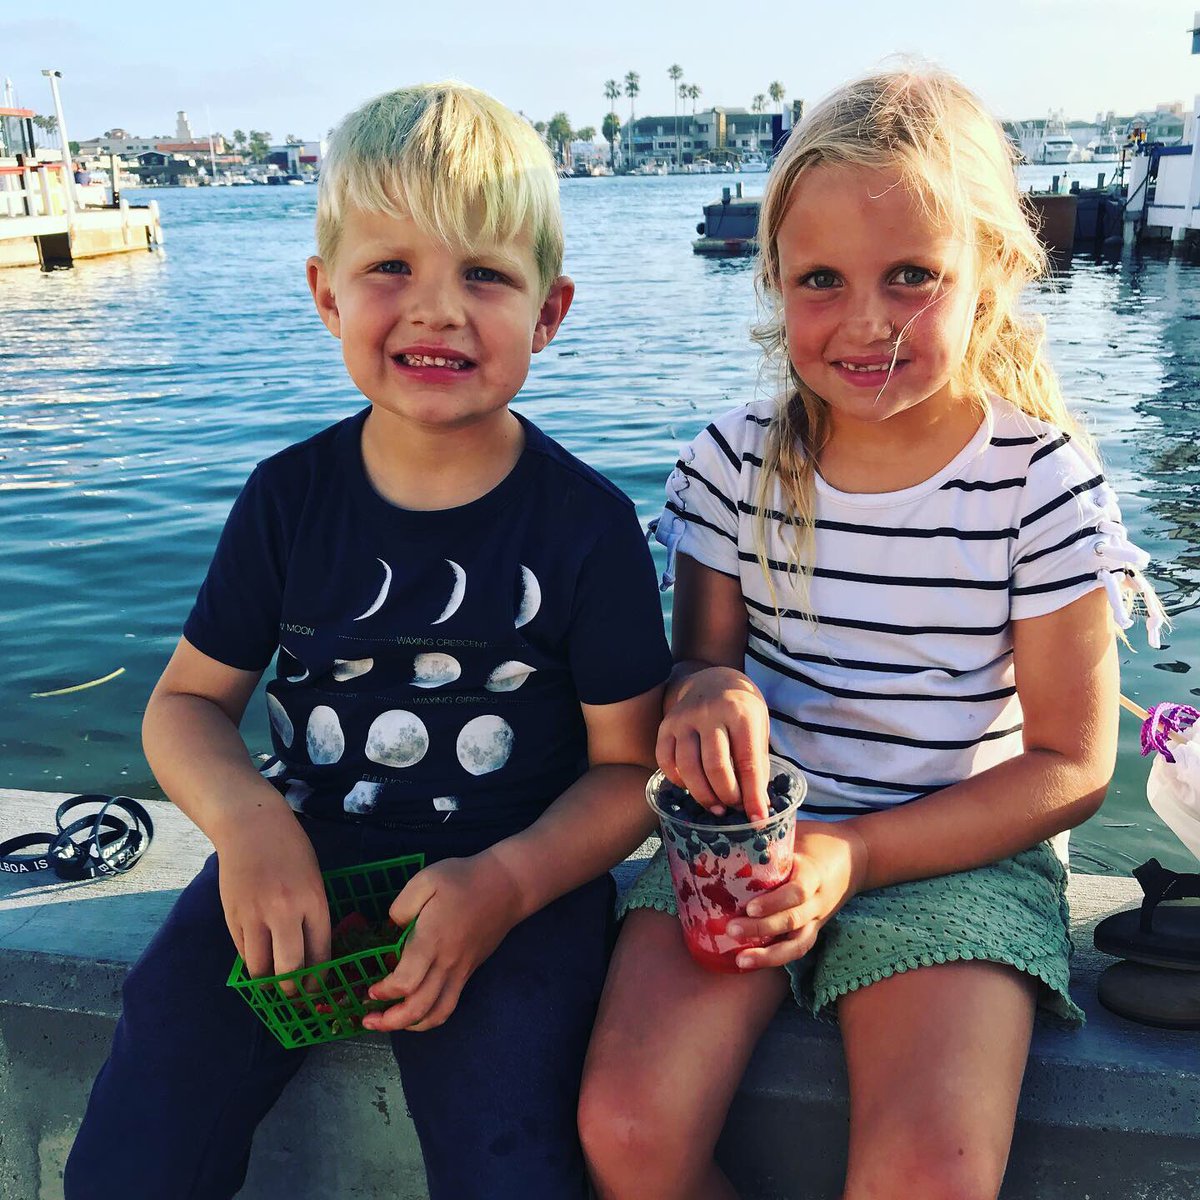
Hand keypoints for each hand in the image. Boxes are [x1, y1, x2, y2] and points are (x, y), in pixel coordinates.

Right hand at [216, 805, 329, 995]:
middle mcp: (284, 913)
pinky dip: (251, 961)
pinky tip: (258, 962)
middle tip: (295, 993)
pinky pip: (243, 952)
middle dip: (293, 989)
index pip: (319, 953)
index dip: (318, 977)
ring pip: (260, 968)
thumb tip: (311, 949)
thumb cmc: (290, 848)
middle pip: (289, 968)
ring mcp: (255, 917)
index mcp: (313, 901)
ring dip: (268, 982)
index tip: (317, 988)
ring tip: (274, 984)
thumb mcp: (313, 878)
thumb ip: (312, 912)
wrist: (250, 826)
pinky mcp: (232, 917)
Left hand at [362, 851, 524, 1032]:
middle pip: (419, 1008)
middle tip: (369, 1019)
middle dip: (390, 1021)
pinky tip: (416, 1011)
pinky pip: (450, 1004)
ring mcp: (461, 971)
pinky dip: (430, 1016)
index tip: (370, 989)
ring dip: (411, 1025)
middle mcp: (447, 963)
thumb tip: (394, 928)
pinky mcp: (469, 971)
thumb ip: (403, 905)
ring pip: (437, 1014)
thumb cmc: (464, 880)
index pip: (406, 982)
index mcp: (432, 940)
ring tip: (391, 1023)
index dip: (384, 992)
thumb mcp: (427, 879)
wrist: (507, 886)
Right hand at [657, 665, 771, 819]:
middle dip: (727, 796)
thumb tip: (758, 806)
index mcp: (741, 714)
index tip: (758, 819)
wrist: (714, 680)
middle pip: (716, 766)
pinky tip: (691, 786)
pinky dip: (678, 780)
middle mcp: (711, 713)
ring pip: (688, 766)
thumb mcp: (759, 729)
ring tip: (715, 807)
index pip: (748, 762)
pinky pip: (665, 760)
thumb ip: (757, 763)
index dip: (753, 795)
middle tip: (734, 808)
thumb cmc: (741, 711)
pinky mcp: (666, 726)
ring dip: (703, 794)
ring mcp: (684, 719)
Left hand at [726, 821, 867, 969]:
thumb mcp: (798, 834)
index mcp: (814, 873)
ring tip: (740, 961)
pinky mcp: (815, 928)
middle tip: (731, 930)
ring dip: (769, 956)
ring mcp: (818, 918)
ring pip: (798, 944)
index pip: (797, 892)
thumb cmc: (819, 840)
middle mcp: (818, 900)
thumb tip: (732, 832)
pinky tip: (751, 961)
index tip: (750, 907)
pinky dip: (776, 958)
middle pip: (793, 921)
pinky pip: (798, 948)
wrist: (856, 857)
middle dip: (762, 929)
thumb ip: (771, 838)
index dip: (774, 902)